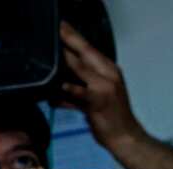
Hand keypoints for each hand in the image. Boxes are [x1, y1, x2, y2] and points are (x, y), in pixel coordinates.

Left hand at [59, 21, 144, 150]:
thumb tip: (57, 77)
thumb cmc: (112, 117)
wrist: (126, 138)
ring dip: (62, 63)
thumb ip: (81, 82)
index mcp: (110, 70)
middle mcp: (109, 74)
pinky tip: (53, 95)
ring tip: (46, 61)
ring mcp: (105, 87)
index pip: (89, 47)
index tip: (59, 27)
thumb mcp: (99, 93)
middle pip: (84, 51)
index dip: (72, 35)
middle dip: (66, 41)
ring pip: (79, 68)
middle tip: (51, 35)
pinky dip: (65, 91)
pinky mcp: (98, 102)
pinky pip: (77, 92)